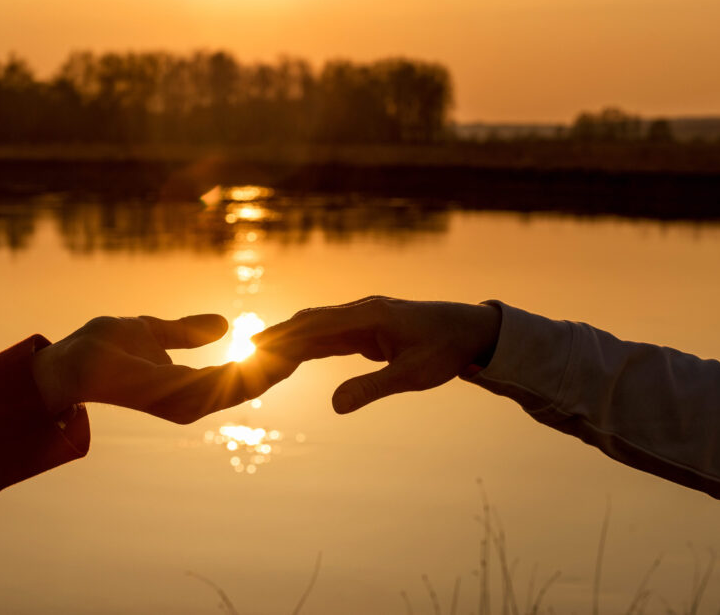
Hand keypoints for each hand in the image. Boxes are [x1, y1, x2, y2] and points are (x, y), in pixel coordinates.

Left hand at [33, 314, 297, 423]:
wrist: (69, 359)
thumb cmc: (103, 347)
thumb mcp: (154, 331)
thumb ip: (187, 332)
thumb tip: (225, 324)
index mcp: (187, 388)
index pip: (238, 378)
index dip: (266, 360)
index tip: (296, 340)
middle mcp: (189, 401)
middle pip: (247, 386)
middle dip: (278, 365)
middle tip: (309, 340)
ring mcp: (180, 402)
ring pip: (238, 387)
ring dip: (268, 367)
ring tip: (298, 343)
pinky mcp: (169, 394)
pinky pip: (216, 384)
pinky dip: (243, 369)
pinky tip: (265, 351)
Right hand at [252, 296, 500, 413]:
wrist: (472, 332)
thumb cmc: (445, 351)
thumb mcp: (411, 375)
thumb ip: (371, 389)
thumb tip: (334, 406)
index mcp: (369, 316)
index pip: (317, 325)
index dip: (285, 336)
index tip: (256, 345)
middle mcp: (362, 312)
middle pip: (311, 321)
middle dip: (280, 334)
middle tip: (247, 348)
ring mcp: (365, 318)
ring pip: (320, 327)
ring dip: (293, 338)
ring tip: (262, 350)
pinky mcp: (369, 328)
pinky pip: (333, 335)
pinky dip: (311, 343)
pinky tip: (296, 353)